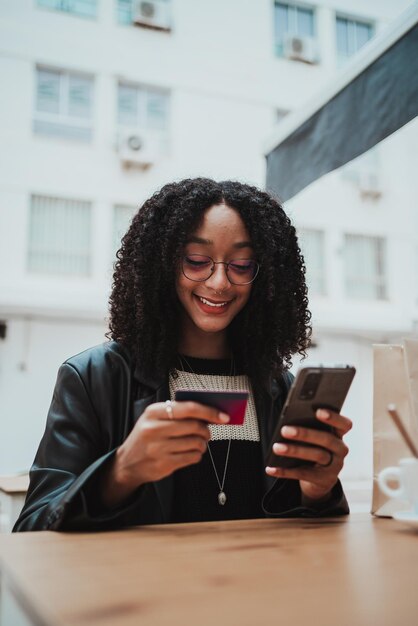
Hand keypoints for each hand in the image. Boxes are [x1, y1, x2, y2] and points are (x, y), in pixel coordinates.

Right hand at [101, 401, 228, 507]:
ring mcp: (158, 448)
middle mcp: (154, 429)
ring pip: (195, 442)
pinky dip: (197, 455)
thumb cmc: (146, 437)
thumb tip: (208, 413)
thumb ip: (177, 413)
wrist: (127, 463)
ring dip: (202, 443)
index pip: (188, 408)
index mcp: (153, 412)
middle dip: (206, 429)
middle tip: (207, 432)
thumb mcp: (154, 419)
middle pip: (194, 426)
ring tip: (198, 443)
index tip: (223, 416)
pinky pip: (192, 457)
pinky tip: (192, 452)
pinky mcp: (164, 464)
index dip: (209, 411)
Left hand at [265, 409, 351, 501]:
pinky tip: (271, 468)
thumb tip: (288, 421)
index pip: (344, 424)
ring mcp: (334, 466)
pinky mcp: (323, 480)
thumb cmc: (314, 448)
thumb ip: (308, 427)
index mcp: (339, 434)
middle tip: (284, 430)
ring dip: (294, 451)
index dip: (333, 417)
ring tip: (276, 447)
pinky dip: (285, 471)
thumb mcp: (315, 438)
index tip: (318, 411)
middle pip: (326, 439)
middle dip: (305, 433)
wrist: (320, 479)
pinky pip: (303, 474)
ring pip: (316, 455)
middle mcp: (340, 449)